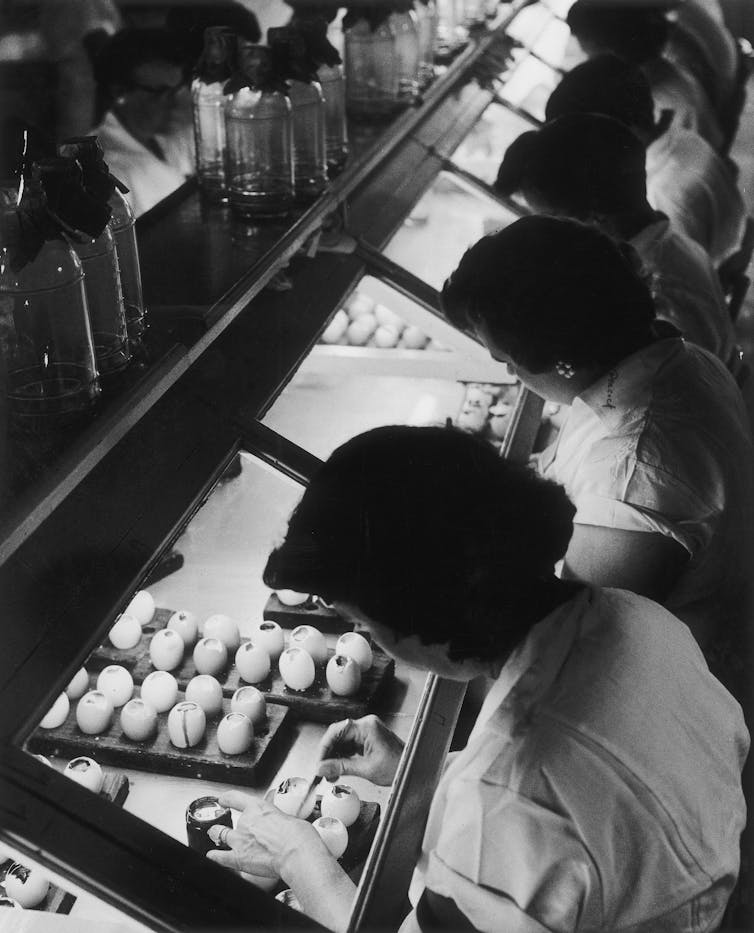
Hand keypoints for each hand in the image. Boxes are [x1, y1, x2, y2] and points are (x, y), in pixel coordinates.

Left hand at [206, 791, 328, 882]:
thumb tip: (282, 828)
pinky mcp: (238, 858)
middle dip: (230, 824)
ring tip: (214, 834)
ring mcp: (240, 840)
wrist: (296, 853)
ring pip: (221, 834)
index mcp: (259, 808)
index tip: (223, 799)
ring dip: (217, 834)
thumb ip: (279, 822)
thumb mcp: (290, 818)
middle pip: (232, 821)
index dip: (227, 798)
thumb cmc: (299, 836)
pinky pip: (220, 857)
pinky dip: (215, 856)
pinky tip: (211, 856)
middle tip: (229, 825)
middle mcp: (246, 822)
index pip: (236, 798)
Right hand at [317, 714, 403, 785]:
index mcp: (367, 727)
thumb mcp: (366, 769)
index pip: (337, 731)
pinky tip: (339, 769)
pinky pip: (350, 745)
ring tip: (330, 774)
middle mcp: (366, 725)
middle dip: (328, 754)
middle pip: (338, 735)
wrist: (413, 769)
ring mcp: (367, 731)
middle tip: (322, 771)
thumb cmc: (398, 767)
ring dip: (335, 757)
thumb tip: (322, 768)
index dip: (324, 747)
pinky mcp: (368, 739)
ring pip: (343, 741)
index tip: (319, 763)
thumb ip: (341, 767)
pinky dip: (343, 757)